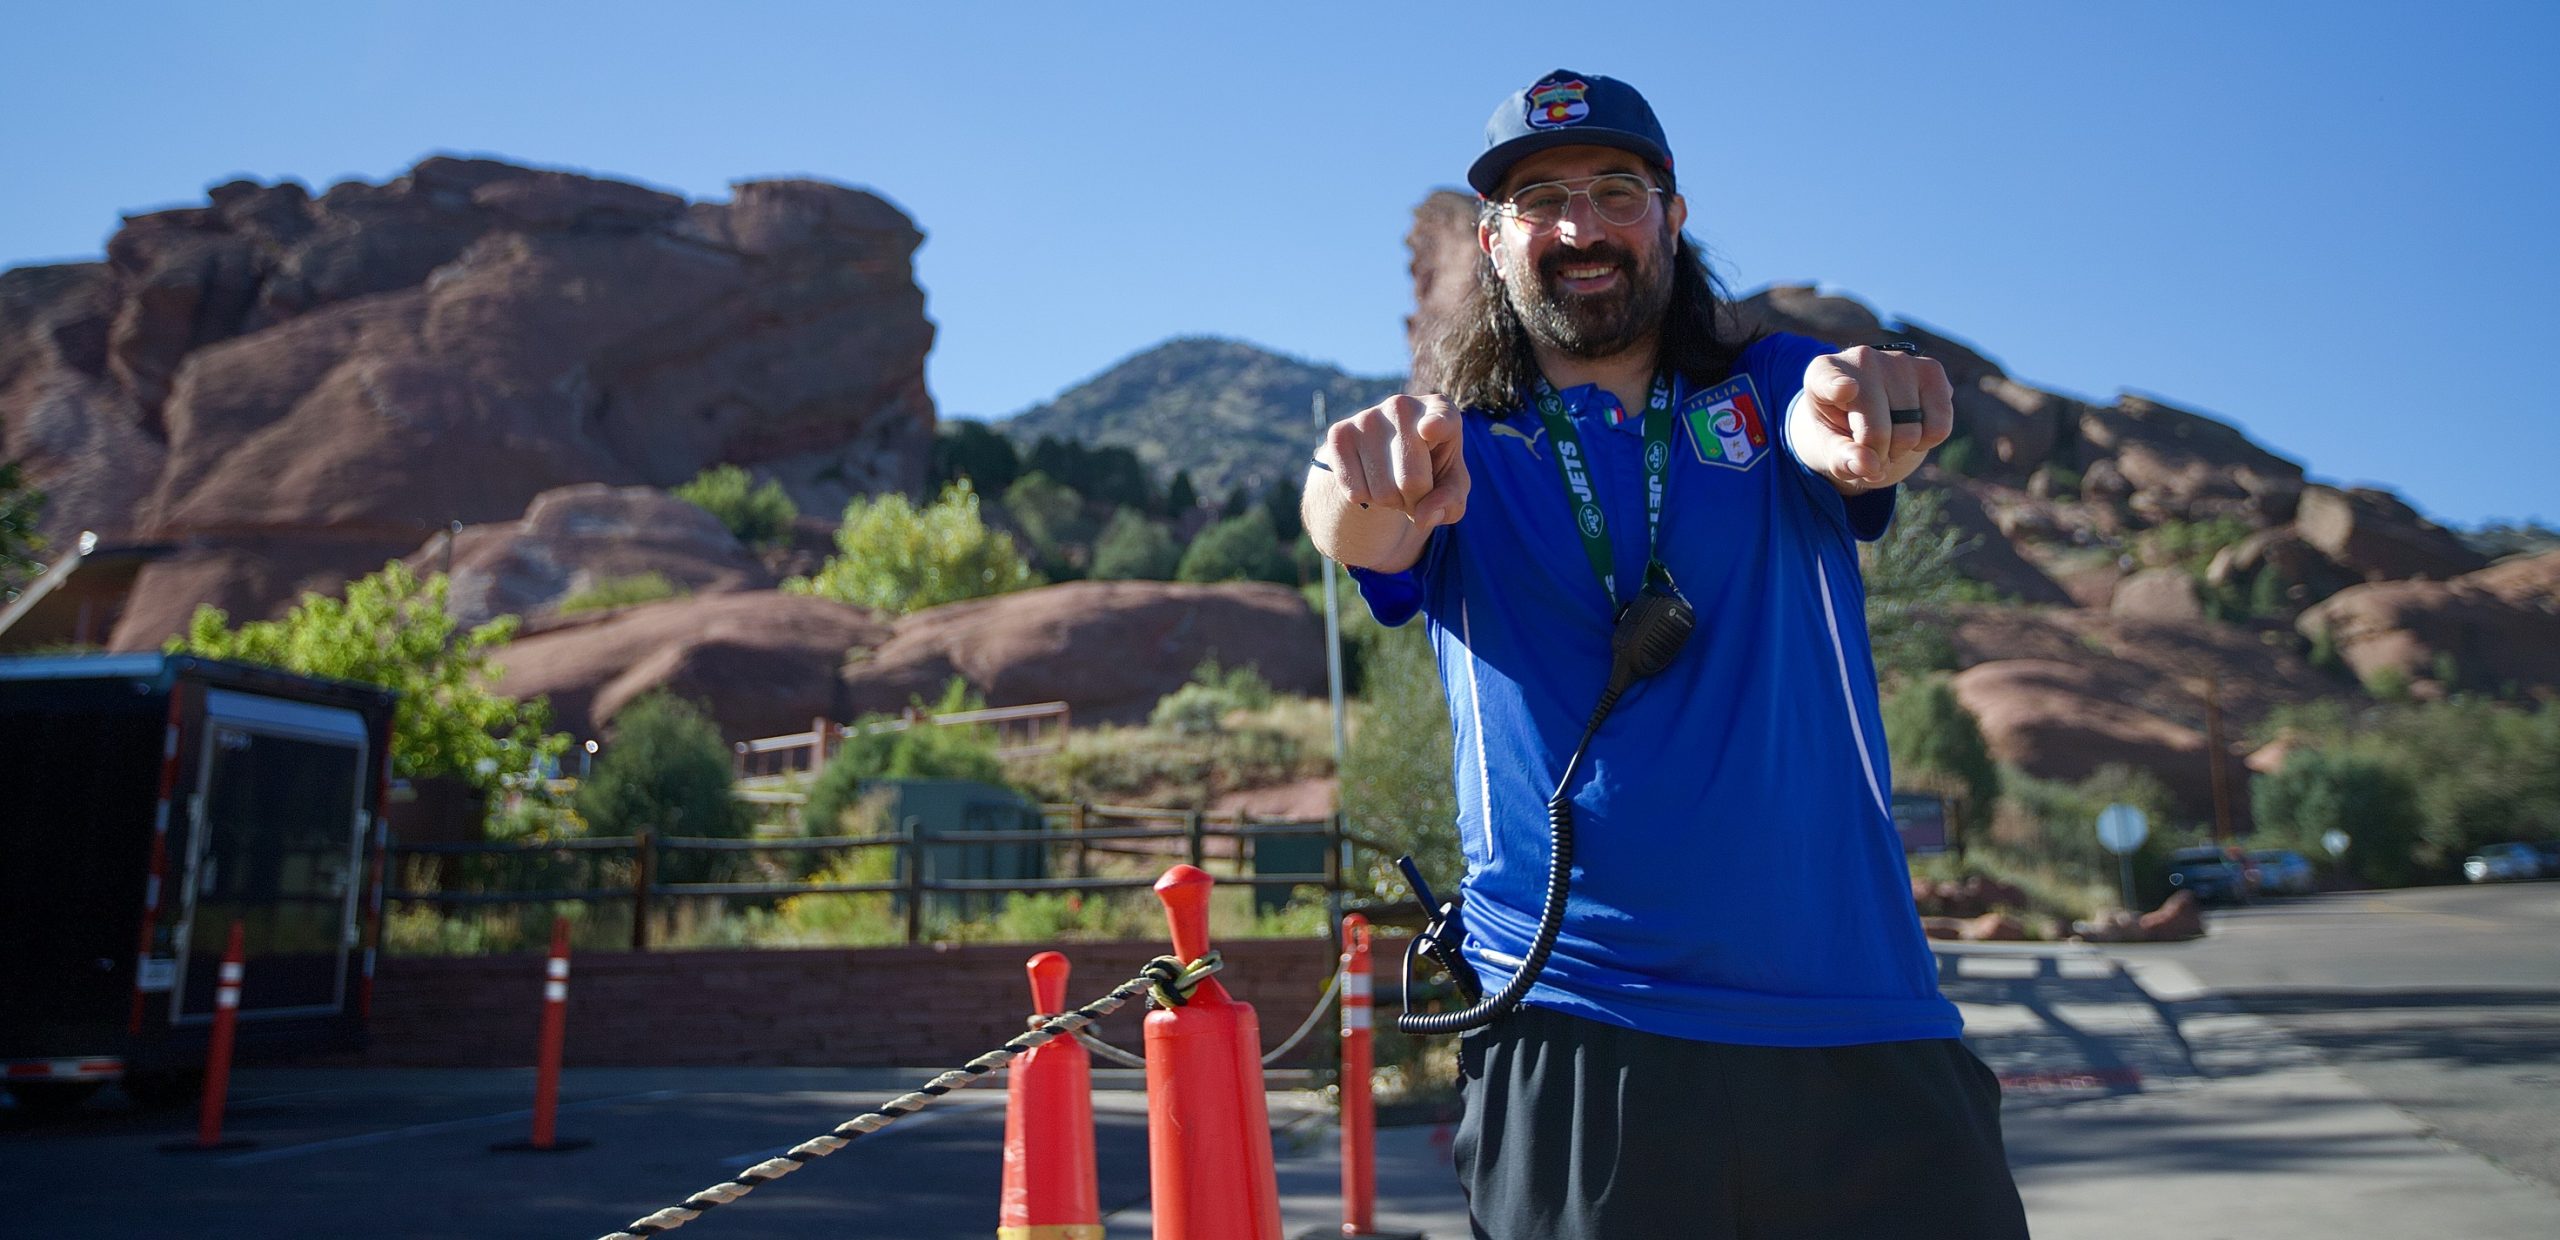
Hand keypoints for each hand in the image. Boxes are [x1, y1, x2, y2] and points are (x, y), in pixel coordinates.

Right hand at [1319, 394, 1469, 529]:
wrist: (1387, 455)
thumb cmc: (1431, 469)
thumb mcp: (1451, 486)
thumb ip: (1450, 502)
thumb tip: (1422, 518)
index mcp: (1440, 410)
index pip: (1441, 419)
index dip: (1436, 425)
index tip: (1428, 429)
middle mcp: (1403, 406)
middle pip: (1411, 481)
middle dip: (1415, 501)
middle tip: (1414, 491)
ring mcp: (1368, 417)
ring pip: (1382, 492)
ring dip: (1391, 502)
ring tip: (1394, 483)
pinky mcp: (1339, 433)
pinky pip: (1354, 492)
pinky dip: (1365, 498)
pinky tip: (1371, 479)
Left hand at [1795, 346, 1954, 492]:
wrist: (1868, 406)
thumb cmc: (1842, 427)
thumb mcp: (1831, 447)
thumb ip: (1843, 459)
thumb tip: (1870, 466)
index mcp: (1821, 374)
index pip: (1829, 381)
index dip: (1836, 387)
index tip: (1843, 390)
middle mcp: (1860, 359)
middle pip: (1877, 431)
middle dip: (1876, 455)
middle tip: (1868, 449)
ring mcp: (1898, 360)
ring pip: (1910, 433)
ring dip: (1900, 450)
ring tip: (1887, 435)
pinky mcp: (1931, 368)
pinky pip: (1939, 426)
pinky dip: (1927, 441)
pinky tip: (1911, 426)